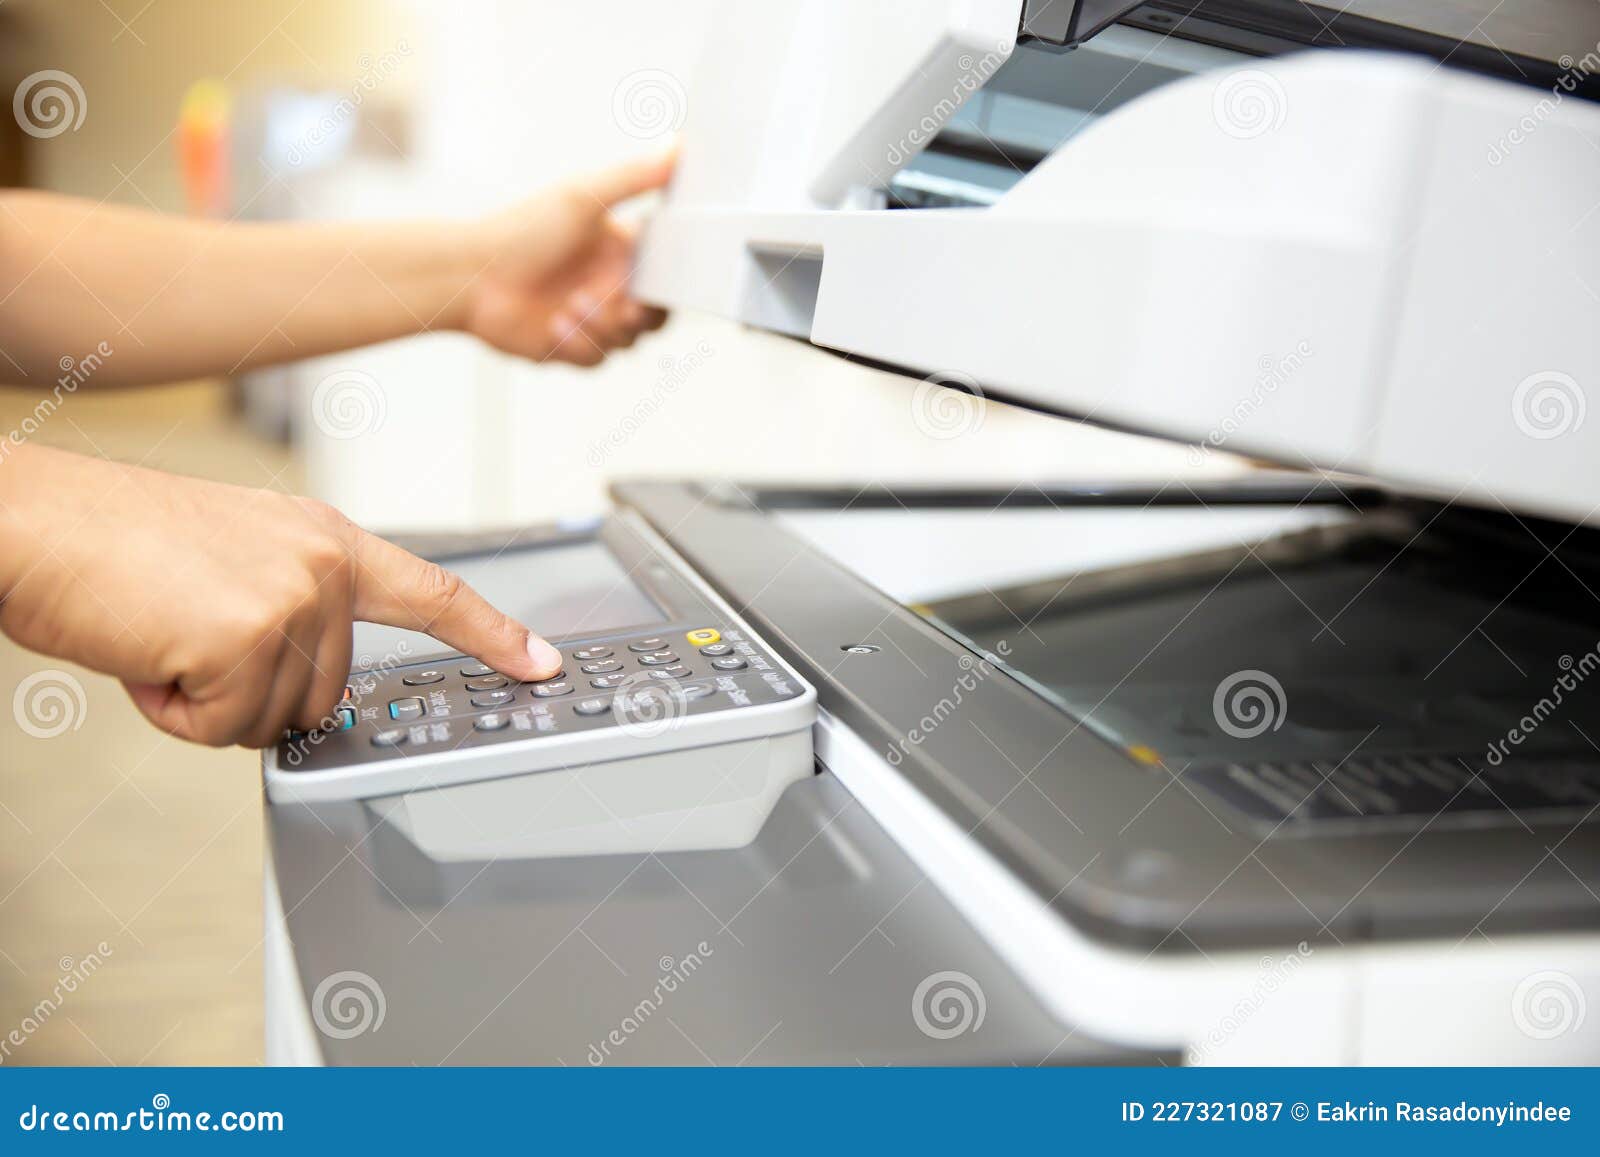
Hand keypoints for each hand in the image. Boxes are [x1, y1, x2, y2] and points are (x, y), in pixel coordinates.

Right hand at [0, 446, 562, 746]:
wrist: (34, 521)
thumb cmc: (115, 544)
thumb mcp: (233, 558)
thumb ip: (294, 610)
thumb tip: (309, 688)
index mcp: (326, 541)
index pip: (433, 593)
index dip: (494, 635)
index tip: (543, 664)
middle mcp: (323, 567)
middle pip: (328, 696)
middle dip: (251, 691)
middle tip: (188, 636)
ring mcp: (293, 600)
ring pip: (274, 721)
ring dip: (208, 702)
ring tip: (164, 633)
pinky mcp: (249, 638)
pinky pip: (224, 730)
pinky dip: (173, 712)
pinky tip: (147, 652)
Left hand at [462, 153, 673, 366]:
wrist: (469, 277)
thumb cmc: (521, 231)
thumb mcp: (583, 197)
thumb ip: (635, 176)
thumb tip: (677, 146)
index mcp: (620, 250)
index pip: (665, 273)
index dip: (666, 283)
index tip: (652, 281)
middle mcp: (609, 285)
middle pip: (654, 315)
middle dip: (639, 313)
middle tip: (622, 306)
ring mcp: (591, 318)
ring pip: (628, 340)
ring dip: (603, 326)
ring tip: (571, 304)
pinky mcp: (571, 346)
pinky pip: (597, 359)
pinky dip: (579, 344)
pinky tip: (552, 323)